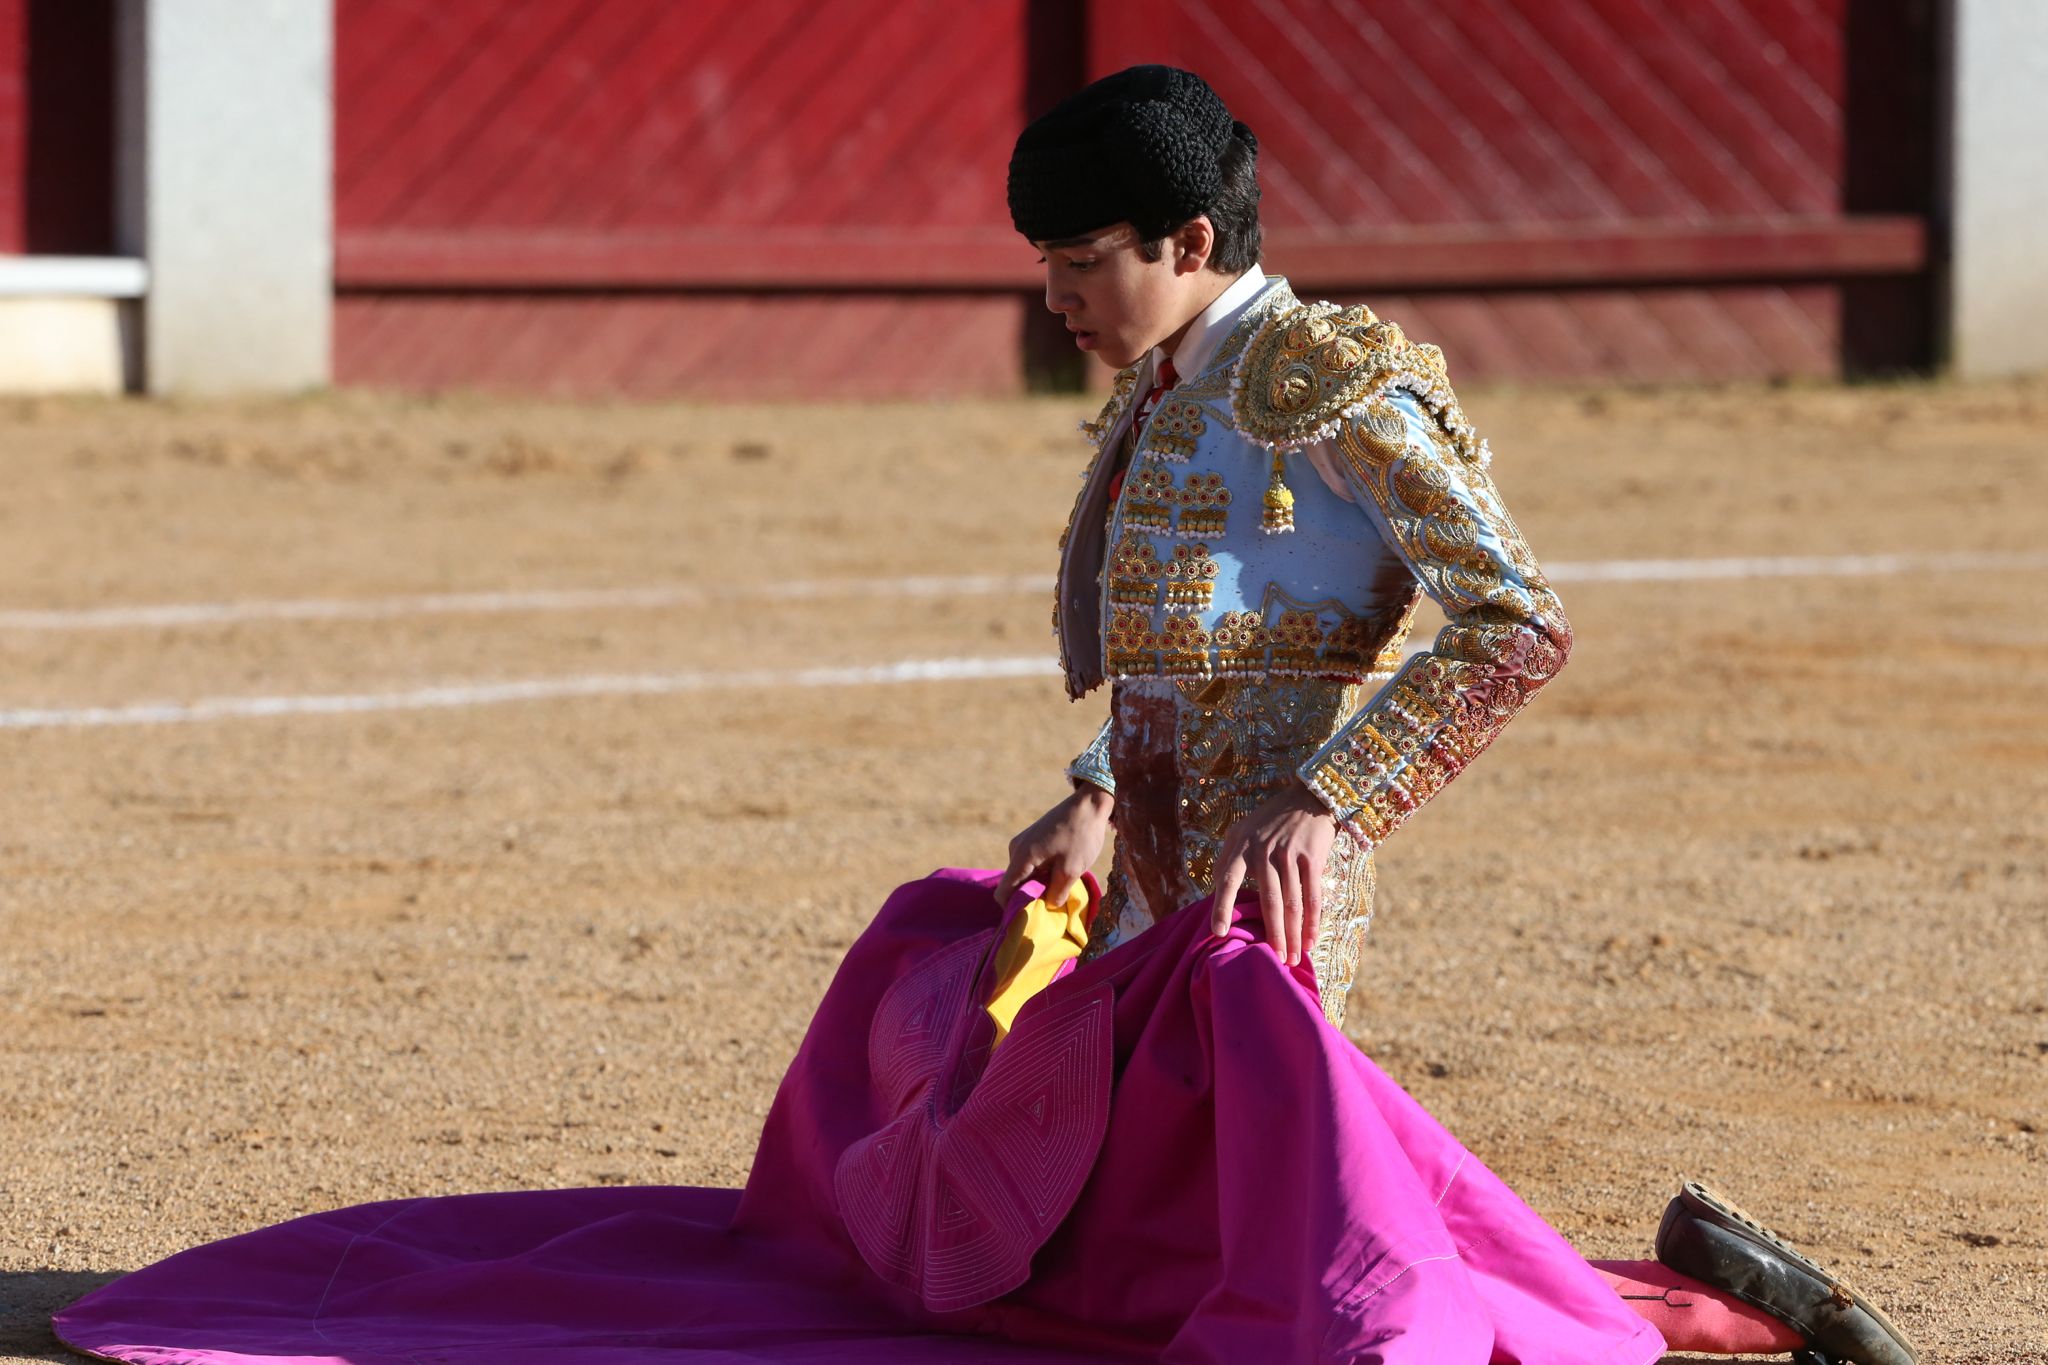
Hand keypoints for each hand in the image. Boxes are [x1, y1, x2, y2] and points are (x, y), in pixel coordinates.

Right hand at [993, 784, 1113, 906]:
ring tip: (1061, 886)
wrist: (1089, 804)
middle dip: (1030, 897)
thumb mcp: (1072, 869)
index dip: (1014, 910)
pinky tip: (1061, 873)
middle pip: (1014, 886)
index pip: (1002, 893)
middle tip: (1053, 903)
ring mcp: (1024, 843)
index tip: (1033, 917)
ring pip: (1024, 876)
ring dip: (1039, 885)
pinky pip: (1031, 866)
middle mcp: (1016, 850)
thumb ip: (1057, 893)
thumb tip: (1048, 906)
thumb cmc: (1080, 835)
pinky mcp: (1033, 840)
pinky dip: (1043, 874)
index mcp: (1021, 857)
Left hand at [1207, 781, 1335, 964]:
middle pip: (1268, 901)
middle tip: (1273, 961)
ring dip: (1293, 935)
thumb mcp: (1241, 832)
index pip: (1227, 880)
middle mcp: (1264, 851)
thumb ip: (1228, 861)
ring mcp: (1290, 855)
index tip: (1218, 933)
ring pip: (1292, 904)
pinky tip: (1310, 940)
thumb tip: (1215, 895)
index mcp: (1241, 846)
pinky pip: (1312, 897)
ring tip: (1293, 959)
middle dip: (1272, 935)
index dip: (1221, 907)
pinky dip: (1312, 922)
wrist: (1308, 799)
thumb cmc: (1270, 822)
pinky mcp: (1312, 859)